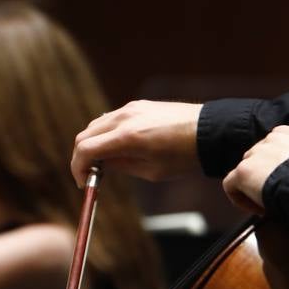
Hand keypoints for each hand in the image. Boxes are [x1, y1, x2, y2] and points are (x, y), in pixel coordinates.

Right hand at [70, 100, 202, 184]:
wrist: (209, 131)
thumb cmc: (185, 155)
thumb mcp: (152, 171)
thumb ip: (122, 167)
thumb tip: (102, 166)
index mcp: (127, 137)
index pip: (86, 150)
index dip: (78, 168)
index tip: (84, 182)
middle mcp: (124, 118)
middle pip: (85, 135)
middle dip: (82, 157)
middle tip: (90, 174)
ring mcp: (130, 108)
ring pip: (96, 125)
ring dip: (92, 144)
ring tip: (103, 163)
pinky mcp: (138, 105)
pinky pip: (111, 119)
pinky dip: (105, 133)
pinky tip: (116, 147)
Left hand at [222, 126, 288, 214]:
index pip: (279, 142)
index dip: (279, 164)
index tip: (287, 181)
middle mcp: (273, 139)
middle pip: (259, 157)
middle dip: (265, 176)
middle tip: (277, 195)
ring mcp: (256, 153)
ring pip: (246, 171)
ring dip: (254, 187)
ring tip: (269, 205)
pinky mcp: (243, 170)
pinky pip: (231, 185)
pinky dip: (240, 199)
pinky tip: (258, 210)